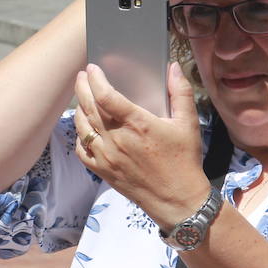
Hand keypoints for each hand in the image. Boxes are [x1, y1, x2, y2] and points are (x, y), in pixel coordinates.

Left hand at [73, 62, 210, 230]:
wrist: (177, 200)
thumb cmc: (184, 161)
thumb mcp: (188, 124)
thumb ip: (181, 92)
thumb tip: (174, 68)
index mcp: (137, 124)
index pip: (106, 96)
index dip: (96, 79)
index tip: (92, 68)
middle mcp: (118, 139)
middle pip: (89, 107)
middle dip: (83, 88)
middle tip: (81, 76)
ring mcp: (107, 156)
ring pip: (82, 127)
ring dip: (79, 109)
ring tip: (82, 98)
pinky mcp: (103, 171)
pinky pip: (82, 150)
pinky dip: (80, 136)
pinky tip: (84, 129)